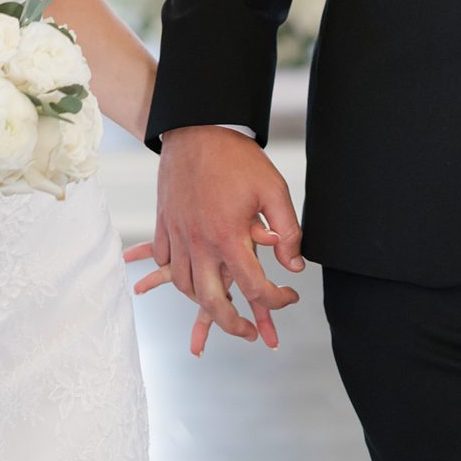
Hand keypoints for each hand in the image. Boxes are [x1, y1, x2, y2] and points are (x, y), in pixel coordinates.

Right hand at [145, 126, 303, 352]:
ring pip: (184, 285)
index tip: (290, 295)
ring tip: (222, 306)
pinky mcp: (166, 223)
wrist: (197, 128)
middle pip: (210, 302)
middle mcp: (200, 243)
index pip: (254, 286)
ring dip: (203, 302)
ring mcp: (179, 234)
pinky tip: (192, 276)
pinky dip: (177, 276)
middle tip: (250, 333)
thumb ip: (288, 232)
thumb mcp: (273, 190)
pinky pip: (167, 262)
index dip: (277, 300)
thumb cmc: (237, 158)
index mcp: (229, 237)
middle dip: (232, 325)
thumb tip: (294, 266)